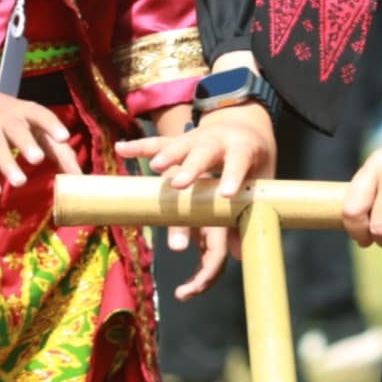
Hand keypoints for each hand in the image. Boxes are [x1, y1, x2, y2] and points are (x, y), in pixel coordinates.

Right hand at [0, 79, 79, 196]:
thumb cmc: (11, 117)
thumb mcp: (31, 124)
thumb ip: (53, 145)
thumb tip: (76, 170)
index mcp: (26, 112)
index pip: (40, 115)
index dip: (52, 125)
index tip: (65, 137)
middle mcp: (7, 119)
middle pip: (16, 129)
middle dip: (27, 143)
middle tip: (38, 159)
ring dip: (7, 163)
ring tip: (20, 182)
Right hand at [116, 101, 274, 299]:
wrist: (243, 126)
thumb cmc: (253, 161)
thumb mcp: (260, 180)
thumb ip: (247, 213)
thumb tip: (237, 255)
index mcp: (243, 148)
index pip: (239, 161)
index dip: (233, 176)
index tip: (226, 195)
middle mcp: (218, 140)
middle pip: (204, 153)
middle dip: (192, 168)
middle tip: (179, 185)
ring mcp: (196, 138)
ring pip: (180, 146)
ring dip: (167, 156)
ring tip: (156, 168)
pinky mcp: (179, 140)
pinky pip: (157, 142)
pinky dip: (140, 147)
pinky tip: (121, 149)